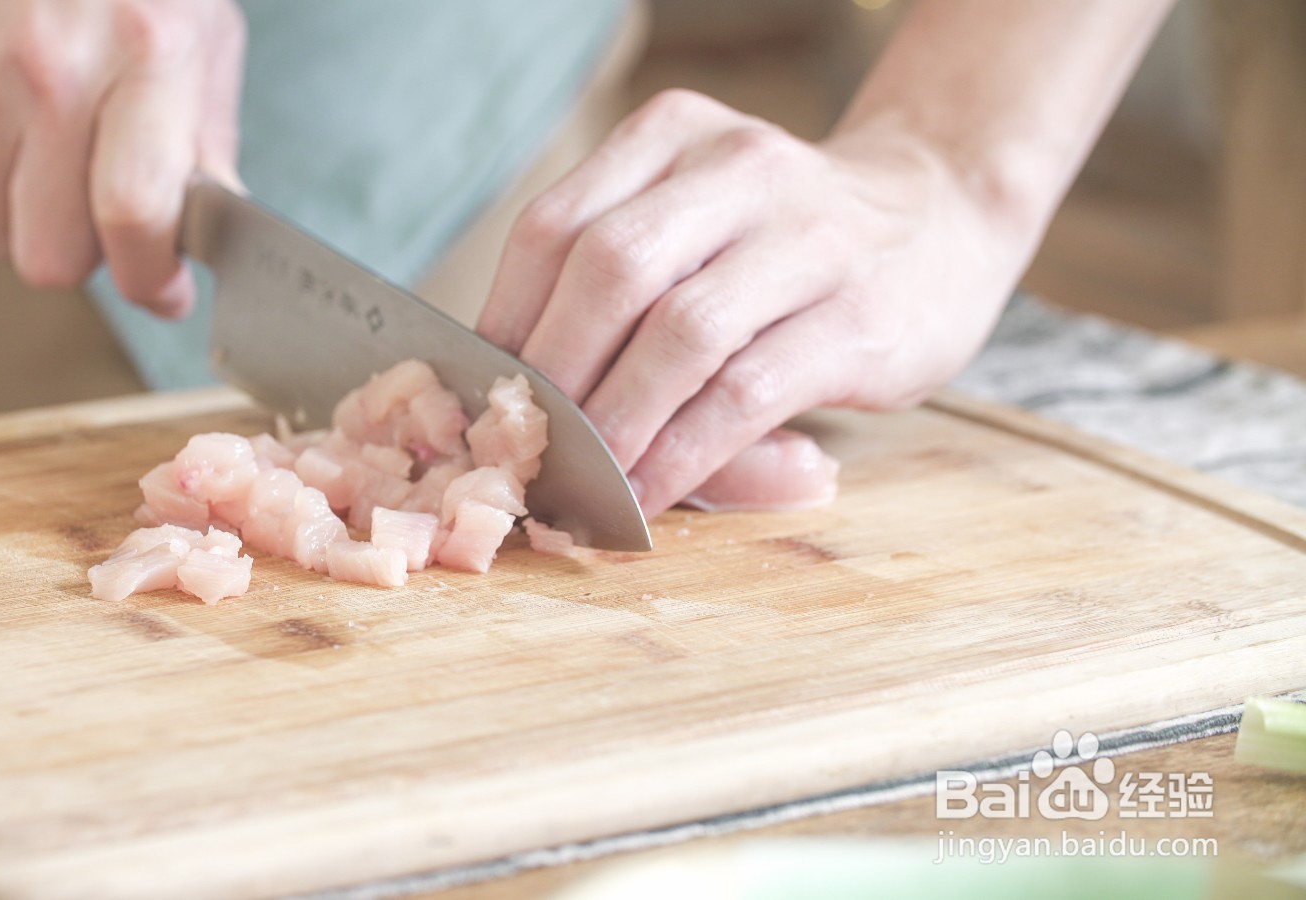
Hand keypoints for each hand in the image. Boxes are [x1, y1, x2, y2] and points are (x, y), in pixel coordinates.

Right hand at [0, 0, 243, 315]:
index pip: (135, 216)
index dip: (152, 279)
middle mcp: (49, 72)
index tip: (167, 289)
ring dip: (35, 218)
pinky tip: (11, 122)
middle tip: (111, 216)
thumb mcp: (203, 35)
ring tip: (60, 151)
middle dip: (91, 256)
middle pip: (51, 256)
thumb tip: (207, 236)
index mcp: (144, 56)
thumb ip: (208, 144)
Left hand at [476, 89, 1031, 517]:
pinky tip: (646, 495)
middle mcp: (739, 168)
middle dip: (551, 378)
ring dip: (613, 425)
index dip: (504, 326)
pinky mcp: (858, 315)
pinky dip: (681, 454)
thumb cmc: (785, 244)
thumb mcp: (699, 224)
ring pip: (677, 334)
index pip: (554, 229)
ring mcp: (809, 236)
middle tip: (522, 452)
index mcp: (673, 137)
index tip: (481, 402)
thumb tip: (509, 409)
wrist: (943, 216)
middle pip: (607, 271)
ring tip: (579, 485)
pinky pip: (743, 394)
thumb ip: (616, 291)